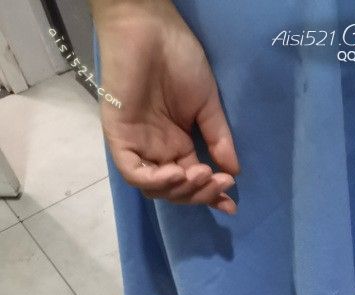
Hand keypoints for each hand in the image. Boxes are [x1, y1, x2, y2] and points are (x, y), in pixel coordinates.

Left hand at [92, 0, 239, 213]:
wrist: (152, 29)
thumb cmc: (179, 60)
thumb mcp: (207, 105)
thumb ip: (218, 139)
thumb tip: (234, 171)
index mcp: (177, 145)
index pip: (193, 181)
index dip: (210, 196)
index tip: (232, 204)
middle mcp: (157, 151)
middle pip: (175, 191)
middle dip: (200, 194)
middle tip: (220, 182)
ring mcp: (138, 146)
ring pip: (155, 188)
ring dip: (181, 190)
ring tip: (201, 174)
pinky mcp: (120, 137)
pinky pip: (133, 172)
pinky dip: (155, 180)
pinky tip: (177, 172)